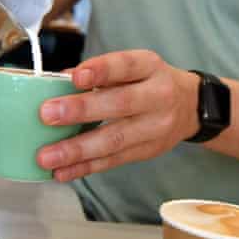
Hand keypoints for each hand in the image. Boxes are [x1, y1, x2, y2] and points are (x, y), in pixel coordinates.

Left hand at [36, 50, 200, 181]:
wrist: (191, 107)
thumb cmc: (150, 82)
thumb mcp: (134, 66)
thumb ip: (99, 73)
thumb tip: (58, 81)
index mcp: (150, 67)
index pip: (126, 66)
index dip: (101, 71)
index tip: (76, 77)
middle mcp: (158, 96)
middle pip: (120, 104)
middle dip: (81, 110)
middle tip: (47, 115)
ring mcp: (155, 127)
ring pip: (115, 139)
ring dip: (77, 150)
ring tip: (47, 156)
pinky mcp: (147, 151)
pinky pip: (113, 161)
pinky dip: (85, 168)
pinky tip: (62, 172)